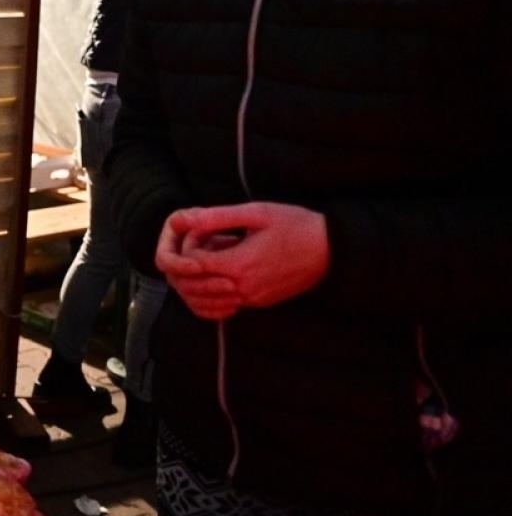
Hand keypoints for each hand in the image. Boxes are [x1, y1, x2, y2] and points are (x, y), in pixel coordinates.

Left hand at [158, 203, 329, 318]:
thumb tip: (184, 219)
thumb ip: (217, 217)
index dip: (186, 248)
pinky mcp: (260, 303)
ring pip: (209, 296)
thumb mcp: (255, 213)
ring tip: (217, 251)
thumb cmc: (294, 225)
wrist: (331, 249)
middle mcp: (243, 288)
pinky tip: (230, 265)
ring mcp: (252, 300)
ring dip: (203, 277)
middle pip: (195, 285)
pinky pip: (227, 301)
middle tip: (203, 241)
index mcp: (239, 265)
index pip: (191, 265)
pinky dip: (218, 286)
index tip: (196, 234)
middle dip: (190, 264)